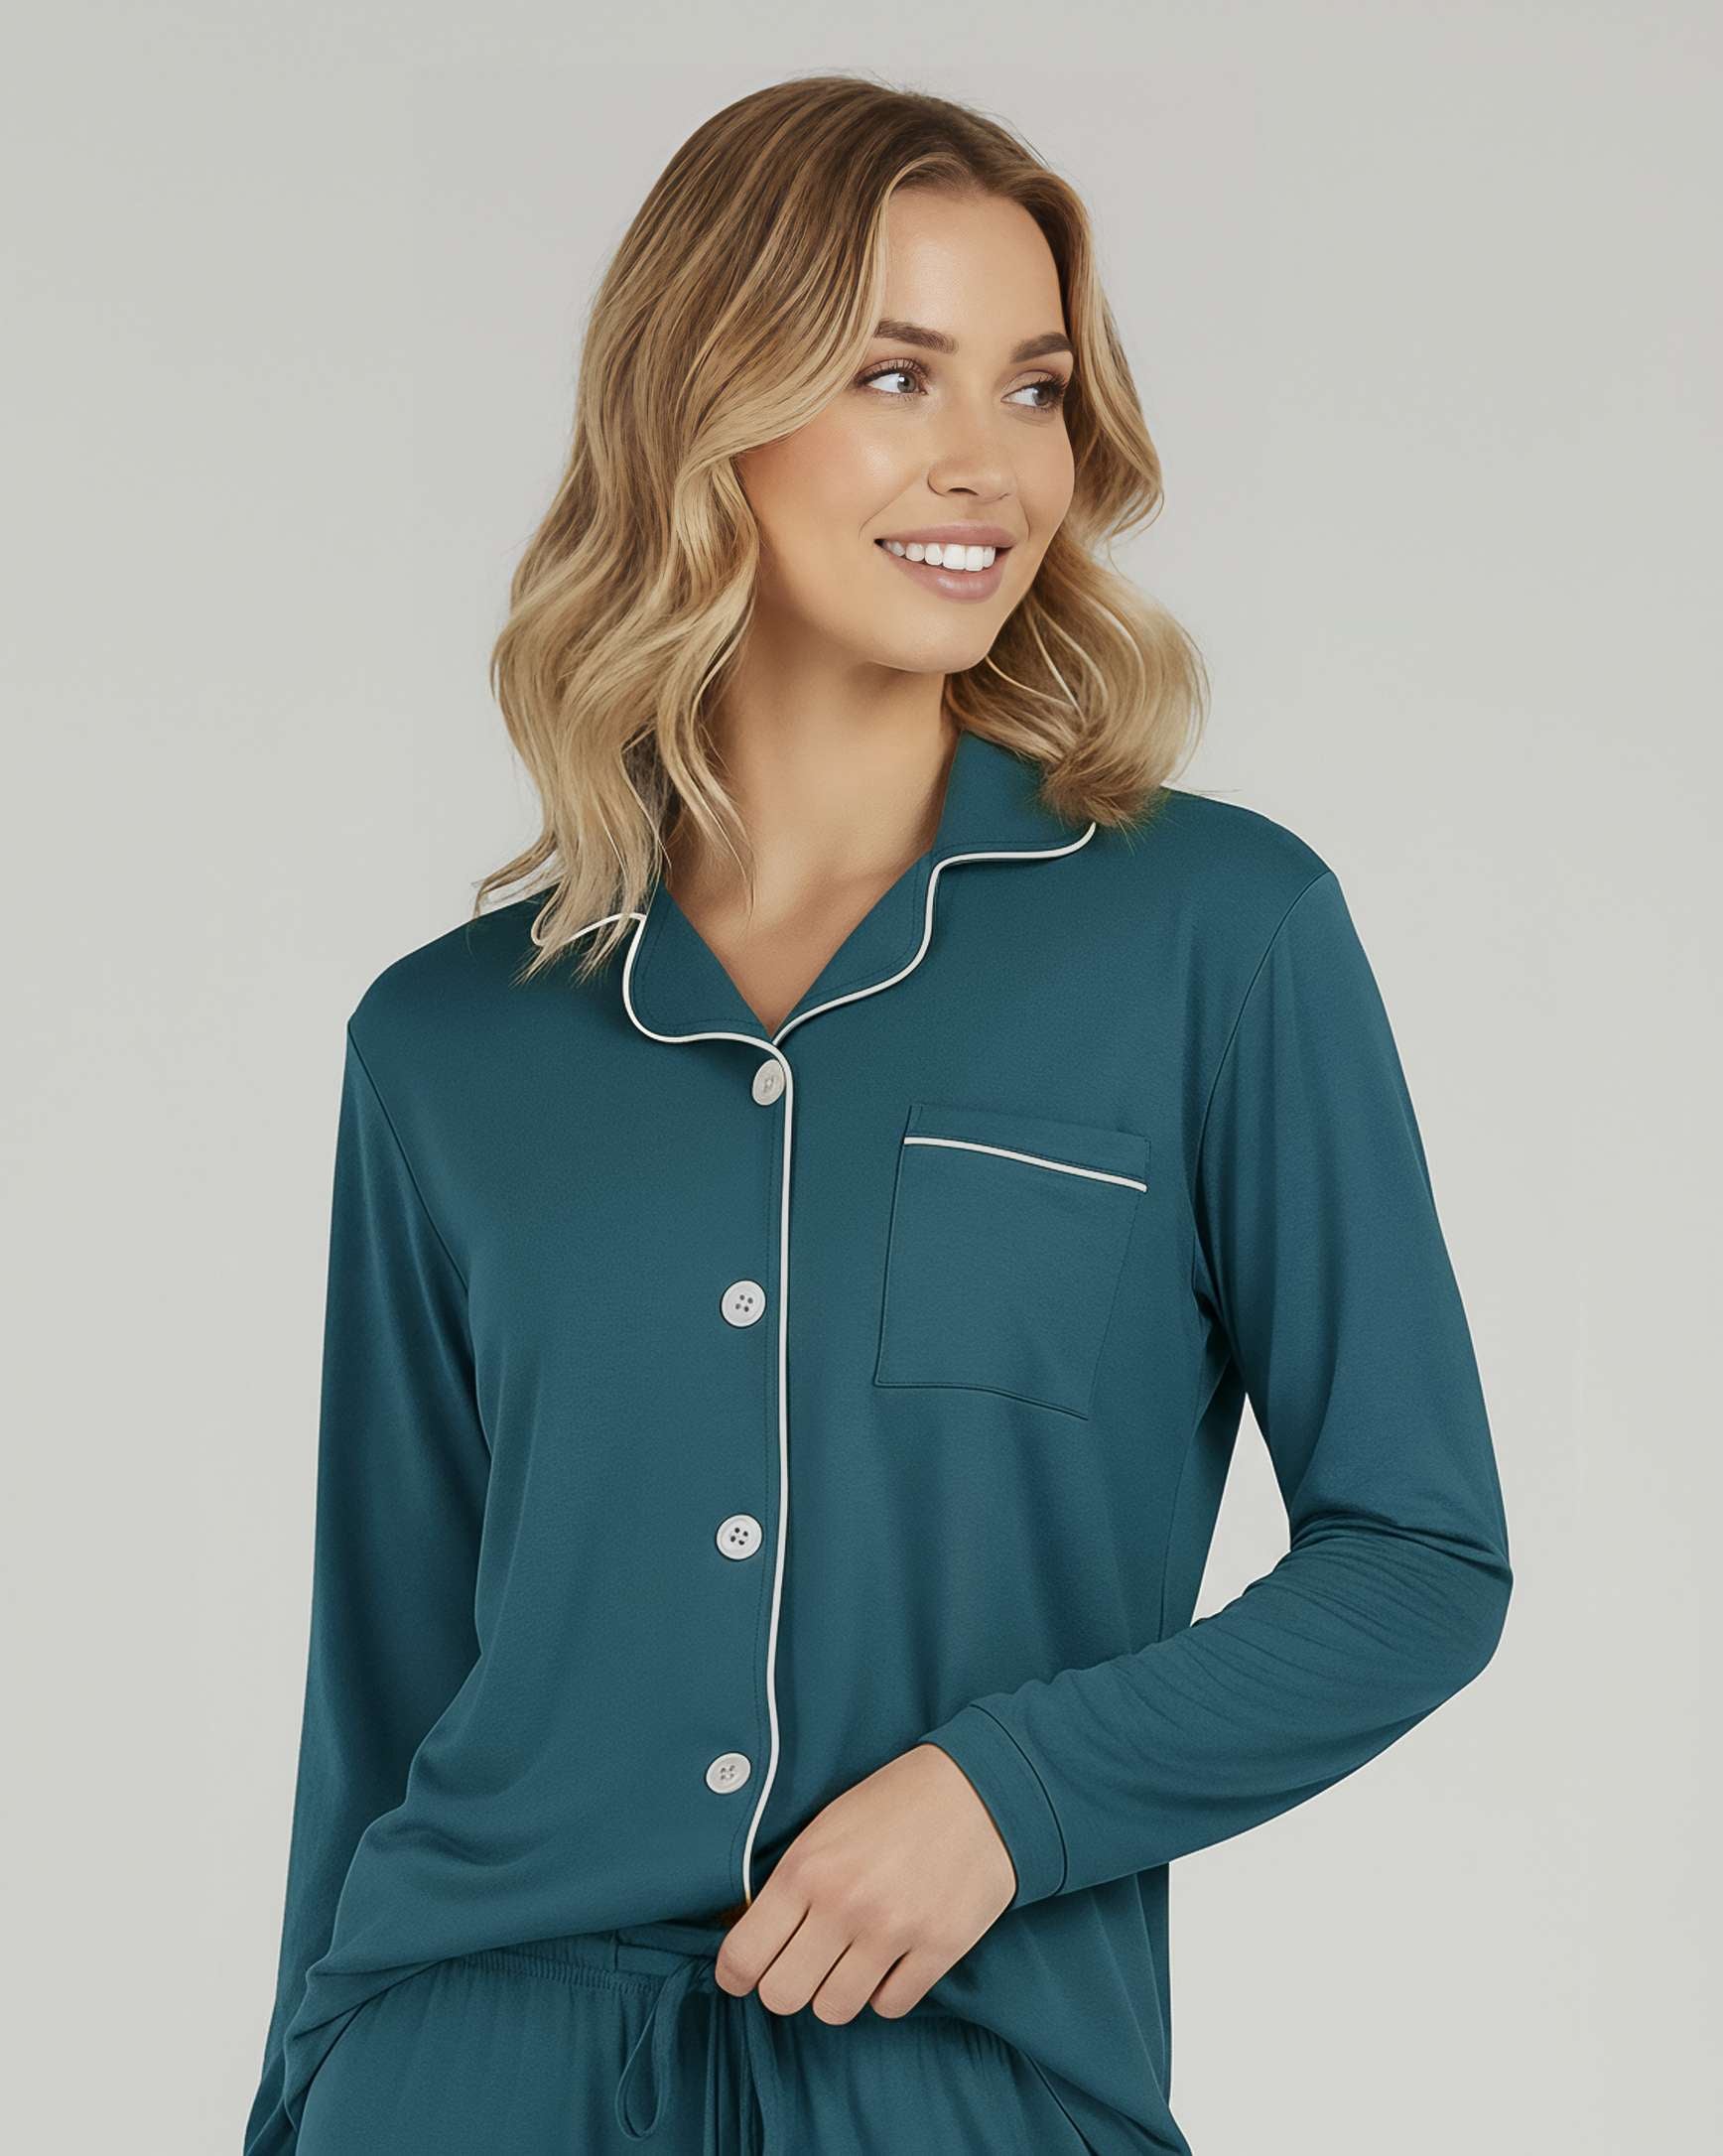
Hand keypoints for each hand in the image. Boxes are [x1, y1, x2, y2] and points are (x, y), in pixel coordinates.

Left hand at [712, 1743, 1016, 2022]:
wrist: (979, 1787)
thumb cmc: (894, 1804)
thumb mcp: (825, 1828)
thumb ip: (792, 1883)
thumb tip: (758, 1943)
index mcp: (806, 1867)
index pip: (742, 1957)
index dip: (735, 1974)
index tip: (746, 1973)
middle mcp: (844, 1904)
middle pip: (782, 1996)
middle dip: (788, 1985)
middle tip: (805, 1963)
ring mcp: (893, 1930)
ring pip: (833, 2010)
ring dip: (837, 1990)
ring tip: (852, 1958)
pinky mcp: (939, 1948)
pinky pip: (889, 2007)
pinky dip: (886, 1990)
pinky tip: (893, 1957)